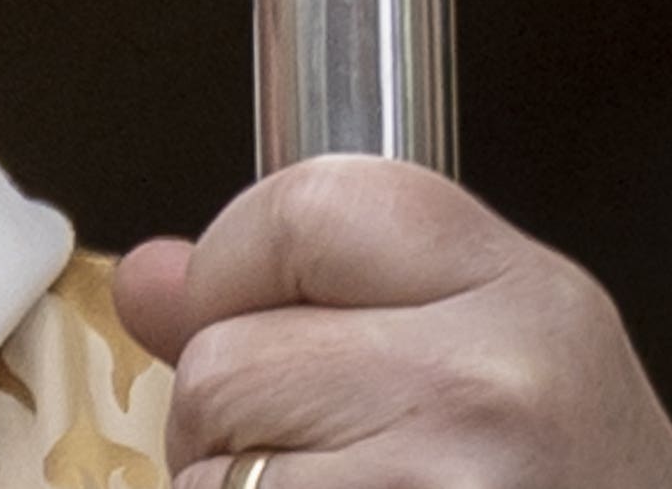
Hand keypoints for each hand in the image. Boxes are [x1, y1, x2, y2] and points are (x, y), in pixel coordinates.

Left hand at [112, 155, 671, 488]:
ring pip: (211, 463)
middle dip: (229, 418)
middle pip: (223, 358)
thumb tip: (153, 278)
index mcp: (518, 292)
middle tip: (319, 457)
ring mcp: (444, 480)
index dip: (235, 270)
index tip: (257, 320)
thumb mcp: (492, 362)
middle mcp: (487, 382)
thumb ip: (317, 297)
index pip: (299, 209)